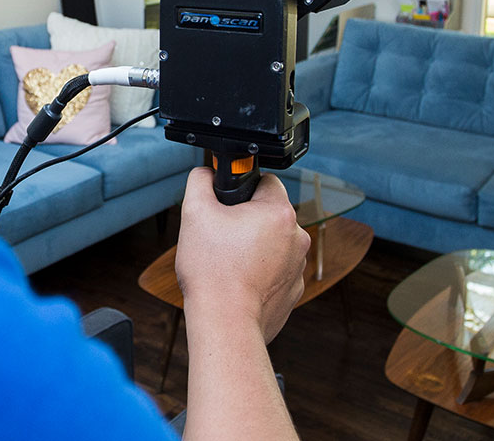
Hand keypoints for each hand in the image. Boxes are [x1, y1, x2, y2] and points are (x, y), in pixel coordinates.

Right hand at [175, 167, 310, 342]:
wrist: (225, 322)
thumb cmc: (212, 271)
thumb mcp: (195, 213)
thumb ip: (200, 181)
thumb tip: (207, 172)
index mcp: (280, 212)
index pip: (266, 182)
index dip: (242, 191)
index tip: (228, 207)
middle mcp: (297, 237)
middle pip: (270, 214)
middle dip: (247, 221)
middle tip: (223, 237)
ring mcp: (299, 265)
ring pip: (274, 243)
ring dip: (256, 247)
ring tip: (230, 262)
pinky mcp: (294, 289)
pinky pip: (277, 270)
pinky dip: (261, 272)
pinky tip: (240, 281)